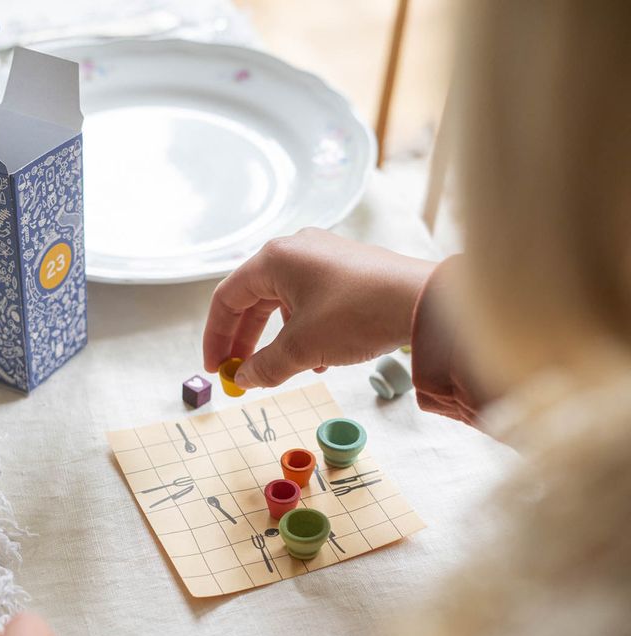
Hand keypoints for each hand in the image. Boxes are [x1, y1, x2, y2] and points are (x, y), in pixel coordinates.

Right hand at [203, 228, 434, 387]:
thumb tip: (244, 380)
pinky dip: (304, 330)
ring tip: (286, 370)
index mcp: (274, 259)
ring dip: (278, 340)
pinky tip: (319, 358)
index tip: (215, 368)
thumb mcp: (303, 347)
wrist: (424, 301)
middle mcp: (296, 250)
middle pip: (253, 300)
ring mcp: (323, 257)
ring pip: (284, 303)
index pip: (227, 298)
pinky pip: (310, 301)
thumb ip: (265, 366)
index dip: (216, 336)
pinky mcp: (346, 270)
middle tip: (240, 372)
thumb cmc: (358, 314)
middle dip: (246, 341)